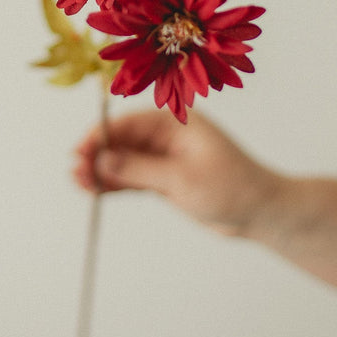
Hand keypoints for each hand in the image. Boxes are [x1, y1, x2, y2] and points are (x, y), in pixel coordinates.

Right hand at [72, 108, 281, 236]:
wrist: (261, 212)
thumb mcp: (183, 179)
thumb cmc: (232, 188)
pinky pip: (132, 177)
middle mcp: (167, 136)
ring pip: (123, 160)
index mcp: (176, 123)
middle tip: (74, 172)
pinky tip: (94, 190)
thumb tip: (102, 161)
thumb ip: (140, 170)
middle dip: (96, 154)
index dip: (100, 136)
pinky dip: (114, 184)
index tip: (80, 152)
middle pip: (121, 140)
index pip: (128, 123)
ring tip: (78, 184)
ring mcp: (165, 157)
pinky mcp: (165, 178)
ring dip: (101, 171)